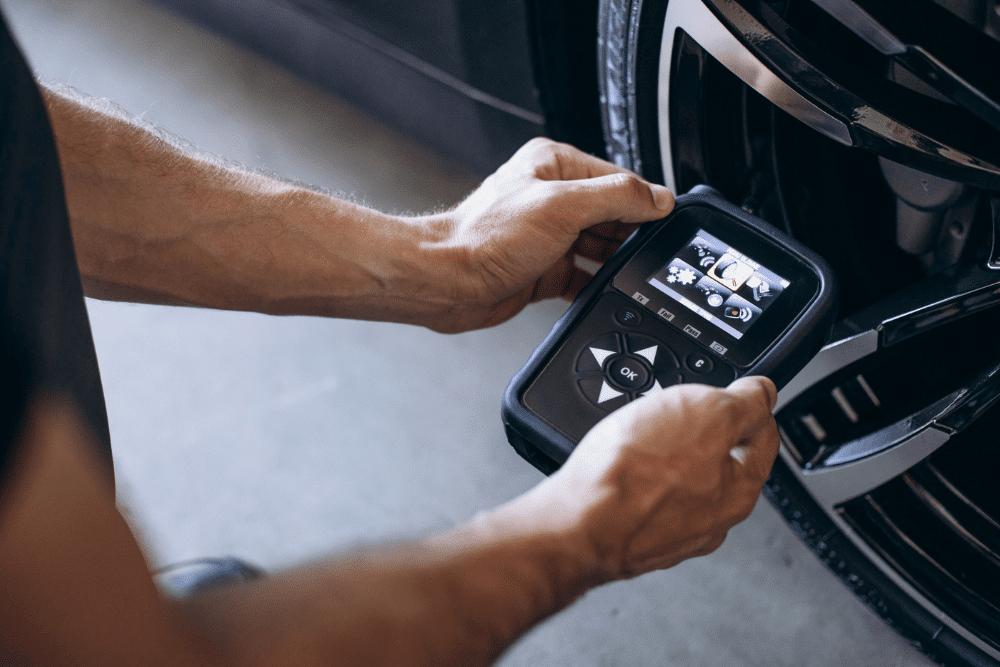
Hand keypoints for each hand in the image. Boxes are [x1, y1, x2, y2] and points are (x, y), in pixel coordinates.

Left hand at [428, 138, 672, 331]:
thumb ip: (616, 197)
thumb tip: (657, 198)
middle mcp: (551, 198)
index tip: (666, 223)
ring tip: (629, 273)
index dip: (643, 202)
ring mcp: (548, 237)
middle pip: (612, 214)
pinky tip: (608, 291)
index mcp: (555, 166)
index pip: (617, 179)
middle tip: (648, 253)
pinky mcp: (543, 270)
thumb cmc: (484, 238)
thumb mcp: (562, 206)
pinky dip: (598, 285)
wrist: (447, 282)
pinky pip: (584, 277)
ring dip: (615, 262)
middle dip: (630, 235)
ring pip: (600, 247)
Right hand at [518, 376, 778, 581]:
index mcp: (739, 491)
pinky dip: (632, 474)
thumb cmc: (636, 474)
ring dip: (661, 452)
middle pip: (716, 458)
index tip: (733, 390)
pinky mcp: (630, 532)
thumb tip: (763, 393)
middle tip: (672, 411)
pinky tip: (615, 463)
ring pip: (675, 476)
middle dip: (696, 429)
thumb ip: (745, 403)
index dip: (748, 405)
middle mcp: (709, 519)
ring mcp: (668, 530)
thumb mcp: (709, 414)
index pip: (762, 438)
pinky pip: (640, 492)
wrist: (576, 522)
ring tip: (636, 436)